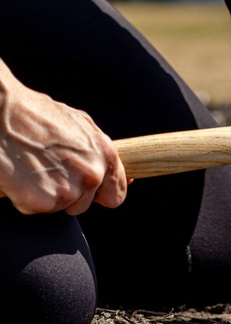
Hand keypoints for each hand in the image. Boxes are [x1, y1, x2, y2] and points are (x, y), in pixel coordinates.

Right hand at [0, 61, 126, 214]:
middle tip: (47, 168)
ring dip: (46, 194)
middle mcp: (91, 175)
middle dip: (67, 192)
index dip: (99, 195)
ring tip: (32, 167)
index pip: (115, 195)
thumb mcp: (79, 125)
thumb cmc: (35, 114)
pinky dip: (26, 197)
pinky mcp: (43, 201)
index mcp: (105, 155)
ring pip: (60, 207)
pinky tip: (20, 175)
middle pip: (83, 204)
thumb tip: (117, 173)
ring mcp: (68, 190)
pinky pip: (36, 209)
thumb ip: (98, 152)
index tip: (88, 192)